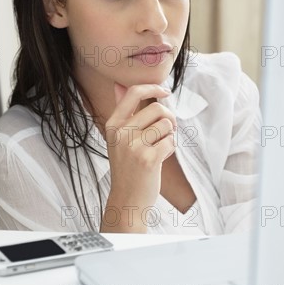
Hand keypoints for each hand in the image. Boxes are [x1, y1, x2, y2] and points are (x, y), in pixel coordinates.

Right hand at [101, 83, 176, 231]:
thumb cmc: (127, 166)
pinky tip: (161, 158)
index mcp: (112, 124)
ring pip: (166, 125)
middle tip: (167, 130)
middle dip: (169, 117)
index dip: (153, 88)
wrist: (127, 199)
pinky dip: (171, 149)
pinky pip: (170, 141)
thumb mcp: (118, 137)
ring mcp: (133, 146)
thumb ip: (121, 111)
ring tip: (159, 147)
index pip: (133, 93)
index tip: (165, 92)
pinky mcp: (148, 159)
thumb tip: (118, 85)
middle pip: (157, 108)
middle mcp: (120, 133)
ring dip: (169, 135)